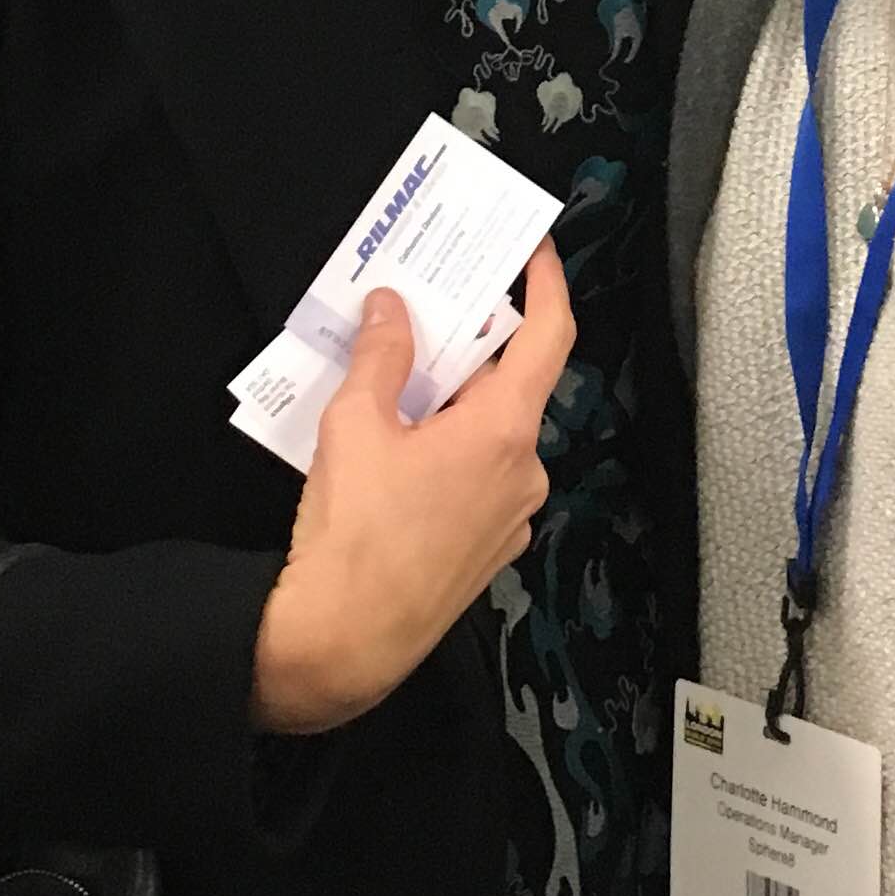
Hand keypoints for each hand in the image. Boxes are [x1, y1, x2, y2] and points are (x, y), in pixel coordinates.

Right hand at [252, 243, 572, 735]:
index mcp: (503, 431)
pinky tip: (400, 460)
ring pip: (493, 438)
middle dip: (471, 352)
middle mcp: (523, 472)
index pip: (549, 336)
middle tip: (428, 322)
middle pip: (512, 387)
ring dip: (456, 410)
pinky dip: (451, 457)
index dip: (547, 285)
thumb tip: (392, 309)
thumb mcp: (354, 425)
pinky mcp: (489, 551)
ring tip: (396, 393)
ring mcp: (511, 517)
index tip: (535, 253)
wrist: (344, 642)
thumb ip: (381, 356)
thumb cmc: (355, 537)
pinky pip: (481, 483)